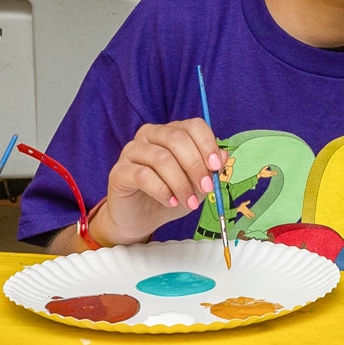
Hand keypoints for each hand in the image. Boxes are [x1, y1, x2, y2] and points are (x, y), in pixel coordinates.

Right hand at [95, 118, 225, 246]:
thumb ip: (209, 169)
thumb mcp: (195, 185)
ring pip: (161, 158)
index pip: (193, 126)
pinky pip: (143, 176)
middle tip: (207, 188)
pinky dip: (161, 190)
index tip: (217, 166)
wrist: (140, 218)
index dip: (207, 143)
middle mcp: (150, 135)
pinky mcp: (119, 171)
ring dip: (180, 182)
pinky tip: (169, 201)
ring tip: (189, 202)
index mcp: (171, 132)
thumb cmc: (170, 196)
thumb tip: (224, 156)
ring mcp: (132, 151)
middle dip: (196, 165)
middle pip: (177, 139)